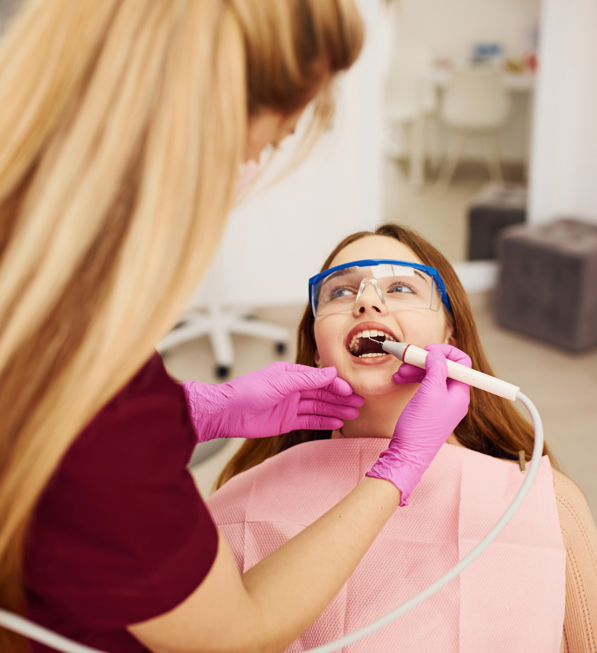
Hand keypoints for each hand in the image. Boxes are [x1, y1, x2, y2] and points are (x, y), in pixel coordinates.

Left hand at [182, 362, 363, 441]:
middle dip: (341, 397)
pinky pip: (310, 420)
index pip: (320, 378)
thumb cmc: (248, 391)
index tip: (350, 390)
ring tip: (354, 413)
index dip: (336, 384)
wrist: (228, 413)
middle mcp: (293, 388)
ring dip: (337, 409)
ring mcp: (292, 405)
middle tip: (360, 402)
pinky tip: (338, 422)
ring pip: (320, 406)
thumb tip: (330, 372)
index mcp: (291, 373)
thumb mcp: (279, 382)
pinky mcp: (288, 421)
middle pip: (323, 393)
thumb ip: (306, 378)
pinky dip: (325, 421)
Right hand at [366, 344, 470, 505]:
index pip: (462, 362)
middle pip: (444, 367)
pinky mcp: (429, 408)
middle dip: (424, 361)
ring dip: (415, 370)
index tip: (427, 351)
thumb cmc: (420, 427)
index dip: (445, 352)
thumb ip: (436, 368)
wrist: (407, 454)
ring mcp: (441, 403)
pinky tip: (399, 381)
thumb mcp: (430, 392)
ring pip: (431, 376)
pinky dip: (412, 380)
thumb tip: (437, 353)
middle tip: (407, 360)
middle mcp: (454, 397)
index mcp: (460, 393)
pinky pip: (424, 387)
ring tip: (399, 374)